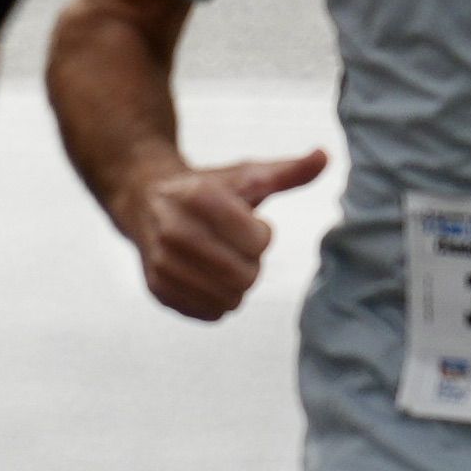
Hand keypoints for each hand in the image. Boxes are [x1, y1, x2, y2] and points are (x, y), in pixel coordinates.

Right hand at [118, 148, 328, 320]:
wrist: (146, 200)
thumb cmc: (208, 188)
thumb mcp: (246, 175)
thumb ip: (288, 172)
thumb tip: (325, 156)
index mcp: (200, 197)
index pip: (258, 241)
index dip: (261, 235)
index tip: (247, 223)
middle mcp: (175, 230)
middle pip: (245, 275)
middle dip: (251, 264)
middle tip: (237, 248)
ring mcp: (162, 262)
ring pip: (229, 299)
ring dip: (236, 285)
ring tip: (223, 261)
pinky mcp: (157, 289)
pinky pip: (210, 313)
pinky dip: (217, 301)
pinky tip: (207, 277)